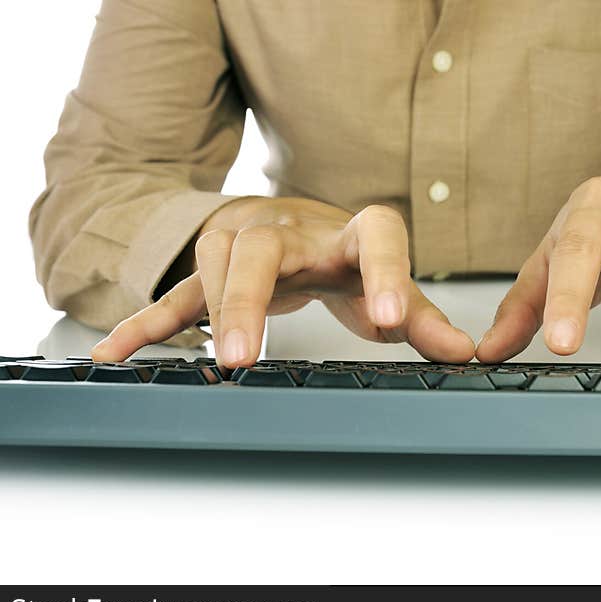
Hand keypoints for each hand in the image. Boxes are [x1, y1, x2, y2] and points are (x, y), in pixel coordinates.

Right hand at [92, 198, 474, 365]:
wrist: (300, 224)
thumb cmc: (349, 260)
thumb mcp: (389, 288)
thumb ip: (423, 319)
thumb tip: (465, 354)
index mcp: (351, 234)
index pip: (375, 237)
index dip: (382, 275)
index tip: (389, 320)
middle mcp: (295, 229)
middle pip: (264, 249)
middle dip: (252, 300)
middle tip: (249, 357)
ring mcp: (247, 243)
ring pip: (217, 259)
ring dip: (213, 308)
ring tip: (223, 361)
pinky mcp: (214, 268)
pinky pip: (177, 292)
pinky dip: (149, 322)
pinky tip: (117, 351)